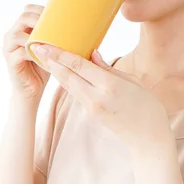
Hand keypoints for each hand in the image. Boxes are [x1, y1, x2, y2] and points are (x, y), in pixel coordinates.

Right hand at [2, 4, 49, 98]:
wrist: (32, 90)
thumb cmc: (43, 67)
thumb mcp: (50, 47)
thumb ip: (54, 34)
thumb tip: (77, 22)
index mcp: (21, 28)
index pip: (28, 10)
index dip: (42, 9)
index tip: (58, 15)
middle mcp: (12, 35)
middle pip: (23, 17)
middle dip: (40, 20)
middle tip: (57, 28)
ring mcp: (9, 48)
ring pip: (18, 34)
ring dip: (37, 36)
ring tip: (52, 42)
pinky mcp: (10, 61)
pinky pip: (21, 52)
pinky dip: (35, 53)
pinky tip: (47, 57)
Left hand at [30, 44, 173, 150]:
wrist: (148, 139)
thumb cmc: (148, 107)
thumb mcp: (133, 82)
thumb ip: (109, 68)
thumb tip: (92, 54)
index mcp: (109, 85)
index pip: (78, 65)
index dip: (59, 54)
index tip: (46, 44)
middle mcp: (96, 97)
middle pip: (67, 75)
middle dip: (50, 61)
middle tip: (36, 46)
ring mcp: (91, 108)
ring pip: (68, 85)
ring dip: (55, 71)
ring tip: (44, 57)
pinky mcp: (90, 114)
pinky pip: (76, 93)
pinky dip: (67, 81)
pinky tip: (62, 73)